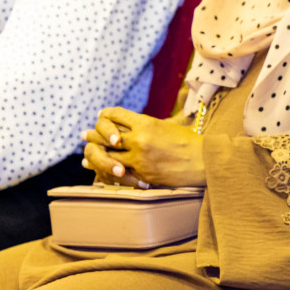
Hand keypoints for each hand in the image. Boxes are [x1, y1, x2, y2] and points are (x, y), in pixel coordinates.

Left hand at [81, 108, 206, 188]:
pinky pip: (119, 172)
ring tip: (87, 154)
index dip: (104, 116)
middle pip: (104, 135)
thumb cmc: (190, 142)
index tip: (100, 118)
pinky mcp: (142, 174)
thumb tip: (130, 126)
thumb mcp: (168, 126)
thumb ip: (147, 125)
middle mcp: (139, 138)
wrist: (206, 161)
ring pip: (107, 155)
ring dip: (95, 155)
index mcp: (146, 122)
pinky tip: (101, 170)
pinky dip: (108, 170)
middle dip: (92, 135)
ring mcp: (139, 158)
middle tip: (84, 136)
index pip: (114, 114)